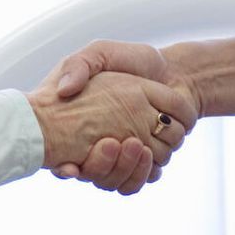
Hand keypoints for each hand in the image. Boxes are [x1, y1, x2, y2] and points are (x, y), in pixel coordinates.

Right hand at [28, 69, 194, 195]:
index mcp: (78, 125)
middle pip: (92, 174)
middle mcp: (95, 146)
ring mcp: (121, 156)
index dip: (63, 167)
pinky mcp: (144, 163)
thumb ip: (79, 65)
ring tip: (135, 144)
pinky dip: (145, 172)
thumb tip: (65, 90)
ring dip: (126, 167)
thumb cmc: (129, 60)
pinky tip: (148, 155)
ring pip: (116, 181)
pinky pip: (140, 181)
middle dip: (100, 164)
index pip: (63, 159)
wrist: (171, 72)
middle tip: (110, 143)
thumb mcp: (100, 53)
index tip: (71, 164)